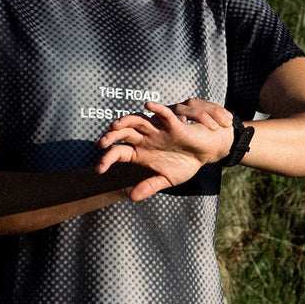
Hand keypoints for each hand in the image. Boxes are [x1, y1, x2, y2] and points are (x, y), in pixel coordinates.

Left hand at [96, 99, 234, 200]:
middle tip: (102, 144)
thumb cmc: (184, 164)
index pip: (118, 153)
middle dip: (111, 137)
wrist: (204, 155)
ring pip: (137, 121)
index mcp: (140, 152)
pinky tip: (148, 106)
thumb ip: (149, 186)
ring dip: (125, 121)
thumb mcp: (166, 179)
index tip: (99, 170)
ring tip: (115, 126)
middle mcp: (145, 139)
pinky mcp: (174, 125)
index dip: (107, 159)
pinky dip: (157, 109)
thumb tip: (131, 197)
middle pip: (123, 134)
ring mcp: (158, 130)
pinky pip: (164, 115)